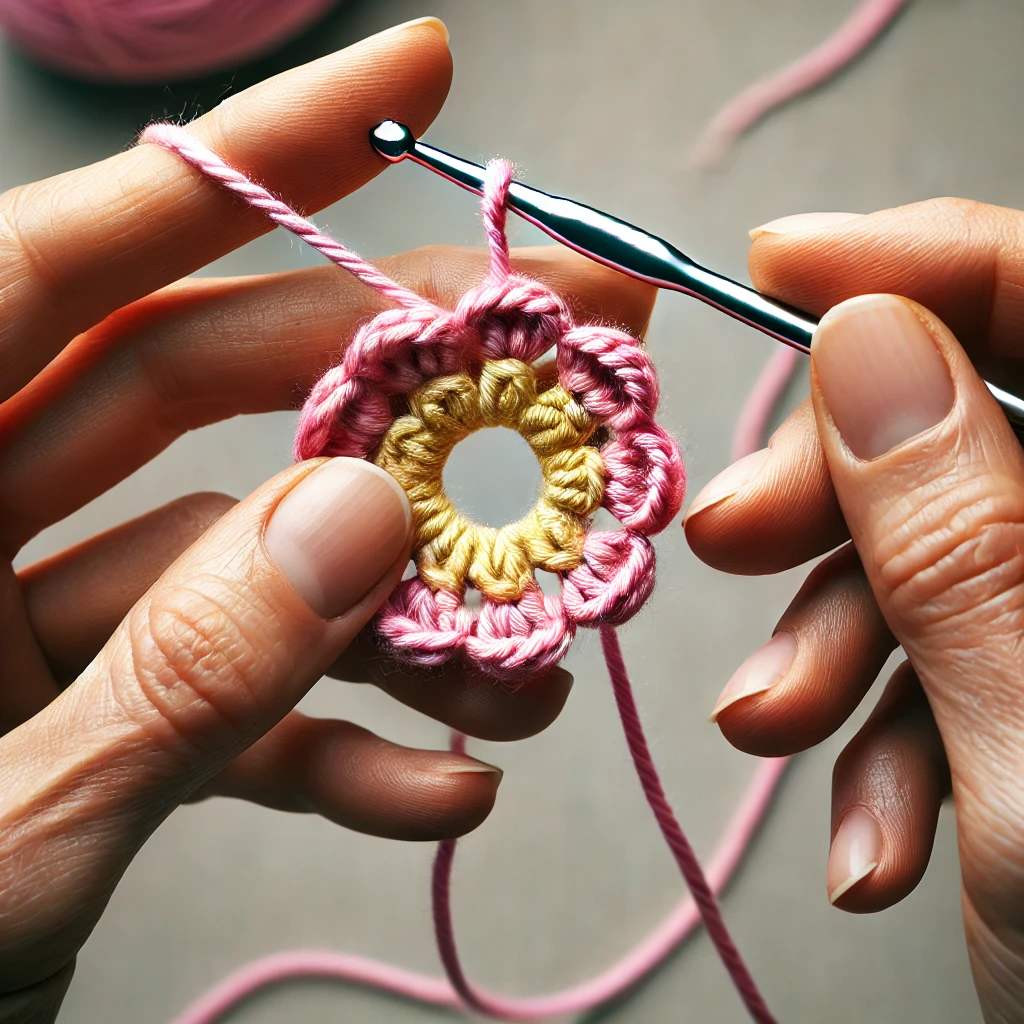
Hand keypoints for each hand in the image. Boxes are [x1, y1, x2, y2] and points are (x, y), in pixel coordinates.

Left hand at [0, 20, 654, 1018]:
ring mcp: (36, 632)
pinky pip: (235, 704)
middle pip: (209, 391)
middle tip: (558, 362)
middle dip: (397, 379)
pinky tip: (444, 781)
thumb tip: (356, 522)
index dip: (251, 162)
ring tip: (531, 655)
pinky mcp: (94, 730)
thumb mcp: (1, 835)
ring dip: (402, 611)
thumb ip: (175, 677)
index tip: (413, 80)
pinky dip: (341, 742)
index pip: (78, 262)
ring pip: (252, 559)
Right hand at [684, 199, 1023, 1018]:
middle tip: (723, 540)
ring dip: (834, 637)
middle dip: (831, 486)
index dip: (920, 264)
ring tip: (774, 730)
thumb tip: (864, 344)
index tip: (776, 260)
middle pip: (975, 428)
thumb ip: (962, 539)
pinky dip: (881, 728)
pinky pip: (945, 658)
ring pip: (937, 553)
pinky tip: (869, 823)